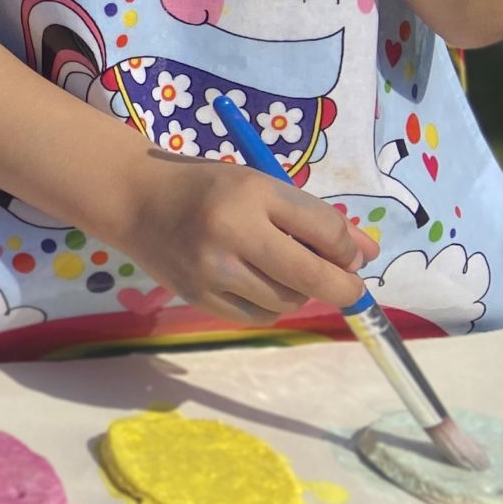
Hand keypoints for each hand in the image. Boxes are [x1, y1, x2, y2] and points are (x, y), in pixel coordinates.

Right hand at [103, 151, 379, 327]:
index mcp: (250, 193)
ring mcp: (211, 269)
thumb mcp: (260, 187)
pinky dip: (271, 306)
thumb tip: (366, 255)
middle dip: (343, 286)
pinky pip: (258, 316)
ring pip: (287, 301)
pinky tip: (260, 285)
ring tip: (285, 273)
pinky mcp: (198, 297)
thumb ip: (313, 219)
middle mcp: (230, 231)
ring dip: (300, 293)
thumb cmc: (207, 188)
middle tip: (350, 285)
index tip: (350, 252)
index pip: (323, 229)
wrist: (136, 200)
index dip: (348, 247)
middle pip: (311, 276)